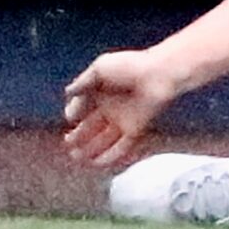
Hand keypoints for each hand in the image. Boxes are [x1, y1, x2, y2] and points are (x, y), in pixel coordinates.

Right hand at [63, 49, 183, 168]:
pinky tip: (95, 163)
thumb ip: (83, 82)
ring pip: (104, 140)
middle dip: (78, 137)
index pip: (83, 107)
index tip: (69, 117)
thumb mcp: (101, 68)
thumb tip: (68, 92)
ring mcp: (124, 119)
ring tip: (76, 157)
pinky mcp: (136, 128)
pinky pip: (121, 147)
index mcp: (103, 91)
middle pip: (91, 127)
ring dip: (89, 151)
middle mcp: (112, 107)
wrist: (160, 73)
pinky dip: (109, 156)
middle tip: (67, 144)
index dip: (74, 114)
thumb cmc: (132, 65)